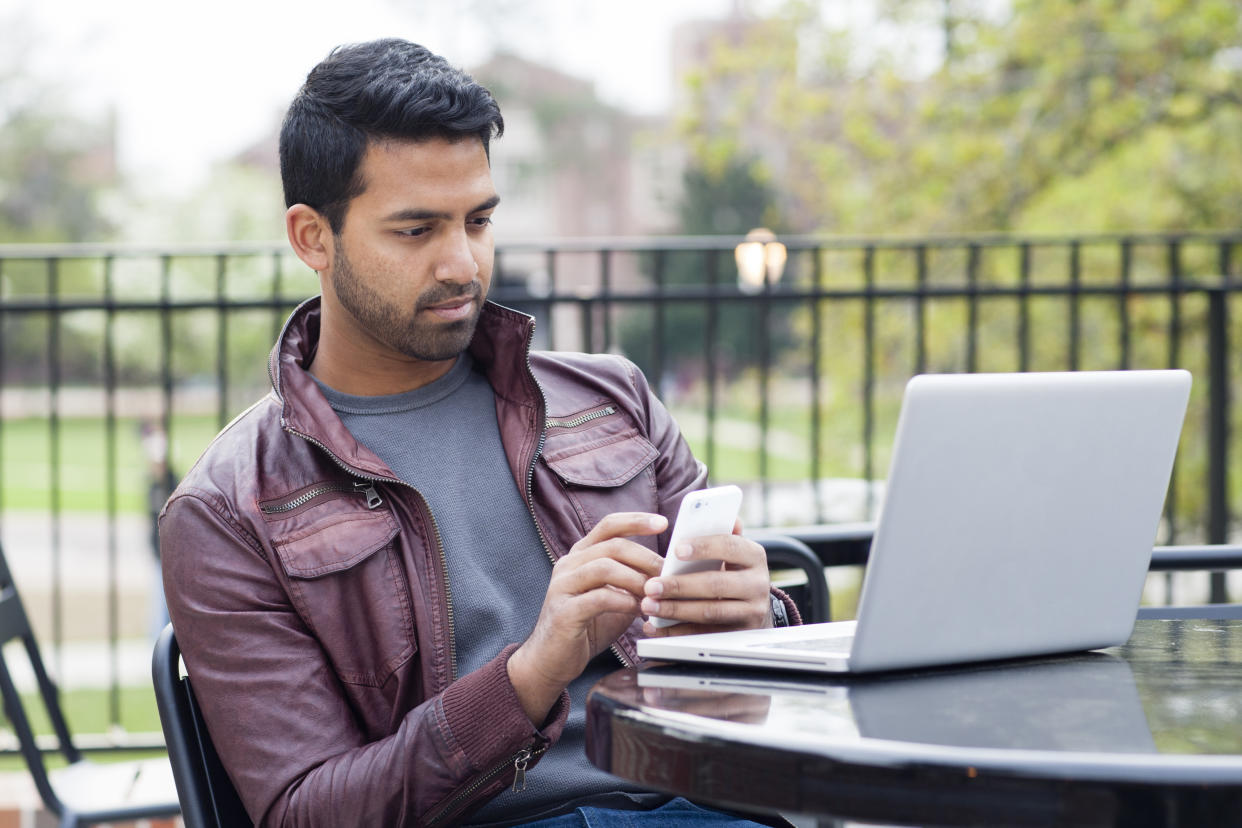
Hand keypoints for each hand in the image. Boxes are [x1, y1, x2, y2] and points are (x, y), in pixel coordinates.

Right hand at [508, 512, 666, 723]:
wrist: (551, 661)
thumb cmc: (587, 628)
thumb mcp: (615, 598)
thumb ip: (633, 582)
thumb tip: (666, 573)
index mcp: (581, 556)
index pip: (609, 526)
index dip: (636, 521)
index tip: (662, 523)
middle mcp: (569, 565)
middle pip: (612, 545)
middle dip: (646, 558)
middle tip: (667, 574)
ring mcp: (563, 587)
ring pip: (604, 567)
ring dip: (636, 580)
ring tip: (654, 595)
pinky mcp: (564, 612)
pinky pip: (598, 598)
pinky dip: (623, 602)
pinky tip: (637, 610)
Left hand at [640, 520, 772, 636]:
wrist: (753, 610)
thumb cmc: (732, 572)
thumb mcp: (733, 552)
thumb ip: (723, 533)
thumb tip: (722, 512)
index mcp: (755, 556)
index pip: (730, 546)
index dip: (704, 546)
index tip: (676, 549)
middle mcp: (758, 585)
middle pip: (716, 584)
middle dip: (679, 586)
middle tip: (650, 586)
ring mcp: (750, 613)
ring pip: (710, 612)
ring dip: (675, 610)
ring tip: (648, 605)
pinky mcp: (737, 635)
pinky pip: (704, 635)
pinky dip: (677, 632)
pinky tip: (655, 626)